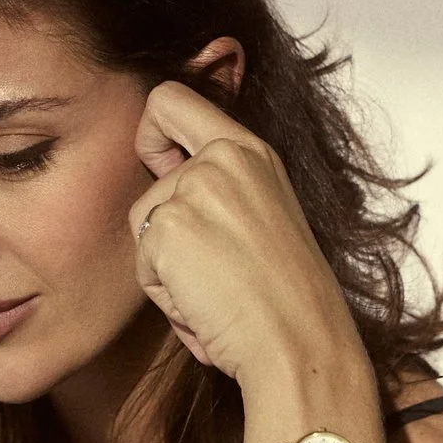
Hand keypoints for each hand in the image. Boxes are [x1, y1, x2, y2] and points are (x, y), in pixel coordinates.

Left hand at [126, 78, 370, 406]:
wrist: (300, 343)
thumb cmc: (288, 299)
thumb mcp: (265, 215)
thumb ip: (222, 189)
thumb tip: (169, 184)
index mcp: (250, 152)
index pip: (169, 100)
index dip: (152, 132)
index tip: (162, 165)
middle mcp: (221, 159)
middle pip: (147, 182)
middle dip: (159, 227)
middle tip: (202, 263)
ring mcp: (191, 190)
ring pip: (142, 226)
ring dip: (166, 270)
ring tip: (214, 293)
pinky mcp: (166, 228)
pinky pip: (143, 265)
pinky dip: (166, 296)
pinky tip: (205, 308)